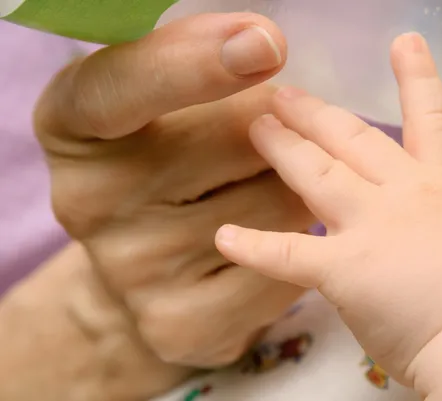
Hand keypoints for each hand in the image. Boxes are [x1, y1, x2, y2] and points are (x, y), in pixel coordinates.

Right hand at [34, 13, 313, 370]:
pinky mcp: (182, 322)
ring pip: (277, 205)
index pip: (118, 90)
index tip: (266, 44)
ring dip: (299, 186)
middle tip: (270, 140)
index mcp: (74, 131)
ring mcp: (135, 272)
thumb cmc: (162, 163)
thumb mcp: (155, 101)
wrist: (145, 264)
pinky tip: (276, 239)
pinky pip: (286, 265)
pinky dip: (301, 244)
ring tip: (268, 190)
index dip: (191, 64)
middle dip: (280, 130)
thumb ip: (191, 65)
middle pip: (237, 141)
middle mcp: (90, 206)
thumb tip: (261, 45)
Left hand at [215, 33, 441, 382]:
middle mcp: (405, 194)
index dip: (417, 79)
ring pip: (319, 174)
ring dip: (285, 147)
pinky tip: (225, 238)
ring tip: (256, 126)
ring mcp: (373, 226)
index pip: (430, 122)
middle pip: (354, 138)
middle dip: (317, 113)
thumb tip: (434, 222)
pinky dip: (254, 246)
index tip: (402, 44)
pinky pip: (290, 253)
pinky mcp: (345, 268)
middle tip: (285, 94)